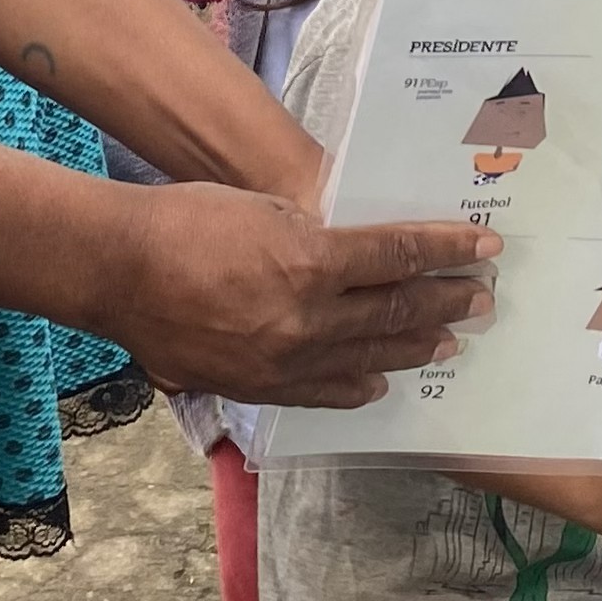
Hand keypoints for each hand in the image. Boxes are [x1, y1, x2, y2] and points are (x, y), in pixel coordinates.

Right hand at [94, 187, 493, 407]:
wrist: (118, 271)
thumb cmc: (186, 221)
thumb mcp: (263, 209)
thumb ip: (314, 236)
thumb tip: (355, 255)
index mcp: (313, 262)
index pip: (399, 256)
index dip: (447, 250)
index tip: (483, 246)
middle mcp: (308, 319)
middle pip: (394, 312)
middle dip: (445, 302)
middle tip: (481, 297)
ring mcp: (284, 361)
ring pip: (367, 358)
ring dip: (413, 348)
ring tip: (449, 341)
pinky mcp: (258, 387)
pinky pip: (322, 391)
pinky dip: (357, 386)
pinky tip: (379, 382)